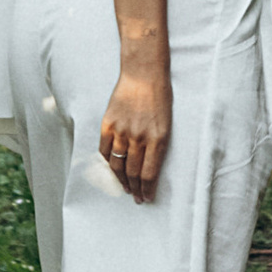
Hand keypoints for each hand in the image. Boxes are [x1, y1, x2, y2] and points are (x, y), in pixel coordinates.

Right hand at [99, 72, 170, 200]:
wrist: (144, 73)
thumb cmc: (160, 98)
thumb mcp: (166, 124)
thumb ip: (157, 146)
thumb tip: (149, 168)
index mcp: (158, 138)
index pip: (150, 173)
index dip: (147, 190)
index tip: (147, 198)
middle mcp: (139, 137)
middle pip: (133, 172)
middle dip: (136, 189)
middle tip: (136, 198)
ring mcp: (122, 131)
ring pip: (118, 165)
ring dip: (121, 180)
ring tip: (125, 188)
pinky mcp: (108, 124)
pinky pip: (105, 150)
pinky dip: (108, 162)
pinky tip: (112, 169)